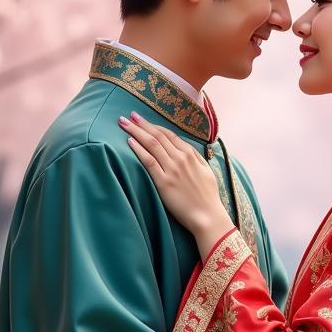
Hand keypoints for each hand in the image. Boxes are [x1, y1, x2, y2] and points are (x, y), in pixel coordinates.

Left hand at [120, 112, 233, 257]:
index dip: (154, 125)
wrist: (207, 215)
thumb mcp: (206, 170)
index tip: (142, 119)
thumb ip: (195, 157)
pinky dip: (138, 149)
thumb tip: (185, 148)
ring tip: (124, 123)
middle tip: (129, 115)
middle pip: (157, 136)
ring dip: (136, 131)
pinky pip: (148, 161)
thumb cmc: (207, 196)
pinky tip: (130, 141)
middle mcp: (180, 158)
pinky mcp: (163, 182)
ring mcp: (172, 169)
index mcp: (191, 154)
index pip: (169, 135)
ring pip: (151, 144)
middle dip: (141, 124)